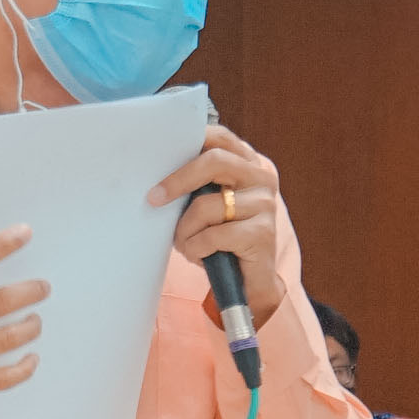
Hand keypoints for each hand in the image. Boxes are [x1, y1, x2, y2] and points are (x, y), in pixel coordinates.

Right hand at [0, 212, 47, 418]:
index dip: (0, 245)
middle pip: (0, 302)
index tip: (24, 233)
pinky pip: (2, 378)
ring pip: (7, 339)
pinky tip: (30, 359)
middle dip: (30, 291)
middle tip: (43, 287)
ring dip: (30, 327)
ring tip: (34, 320)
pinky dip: (23, 368)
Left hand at [149, 123, 289, 327]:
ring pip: (206, 206)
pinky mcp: (263, 232)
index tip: (160, 153)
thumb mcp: (205, 203)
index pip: (221, 137)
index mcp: (248, 163)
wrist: (247, 281)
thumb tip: (153, 171)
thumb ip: (194, 183)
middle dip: (178, 181)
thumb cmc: (219, 237)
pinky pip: (213, 235)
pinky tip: (199, 255)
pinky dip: (196, 248)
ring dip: (185, 230)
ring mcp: (265, 204)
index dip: (191, 140)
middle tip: (153, 199)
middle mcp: (261, 177)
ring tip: (184, 243)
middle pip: (215, 162)